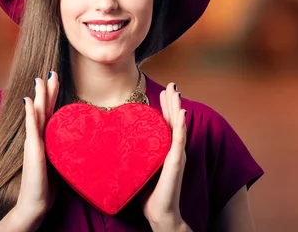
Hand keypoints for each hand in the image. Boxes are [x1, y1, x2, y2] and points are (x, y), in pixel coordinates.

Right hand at [14, 72, 58, 227]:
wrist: (35, 203)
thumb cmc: (47, 184)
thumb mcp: (59, 160)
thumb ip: (62, 147)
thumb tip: (76, 140)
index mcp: (45, 138)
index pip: (49, 112)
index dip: (52, 95)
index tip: (56, 78)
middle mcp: (37, 137)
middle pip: (42, 108)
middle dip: (47, 89)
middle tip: (51, 71)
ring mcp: (33, 142)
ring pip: (35, 114)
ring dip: (38, 96)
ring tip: (39, 79)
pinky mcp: (32, 150)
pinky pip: (31, 128)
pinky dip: (30, 113)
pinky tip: (28, 101)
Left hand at [140, 82, 188, 230]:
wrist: (159, 212)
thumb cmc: (147, 193)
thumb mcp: (139, 167)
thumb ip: (134, 154)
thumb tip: (115, 143)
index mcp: (164, 150)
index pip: (165, 124)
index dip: (165, 107)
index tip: (161, 92)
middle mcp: (173, 150)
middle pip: (173, 121)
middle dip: (172, 102)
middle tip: (171, 85)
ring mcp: (176, 155)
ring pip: (178, 126)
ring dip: (177, 108)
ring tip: (175, 92)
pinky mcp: (176, 162)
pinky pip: (179, 140)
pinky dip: (180, 126)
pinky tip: (182, 114)